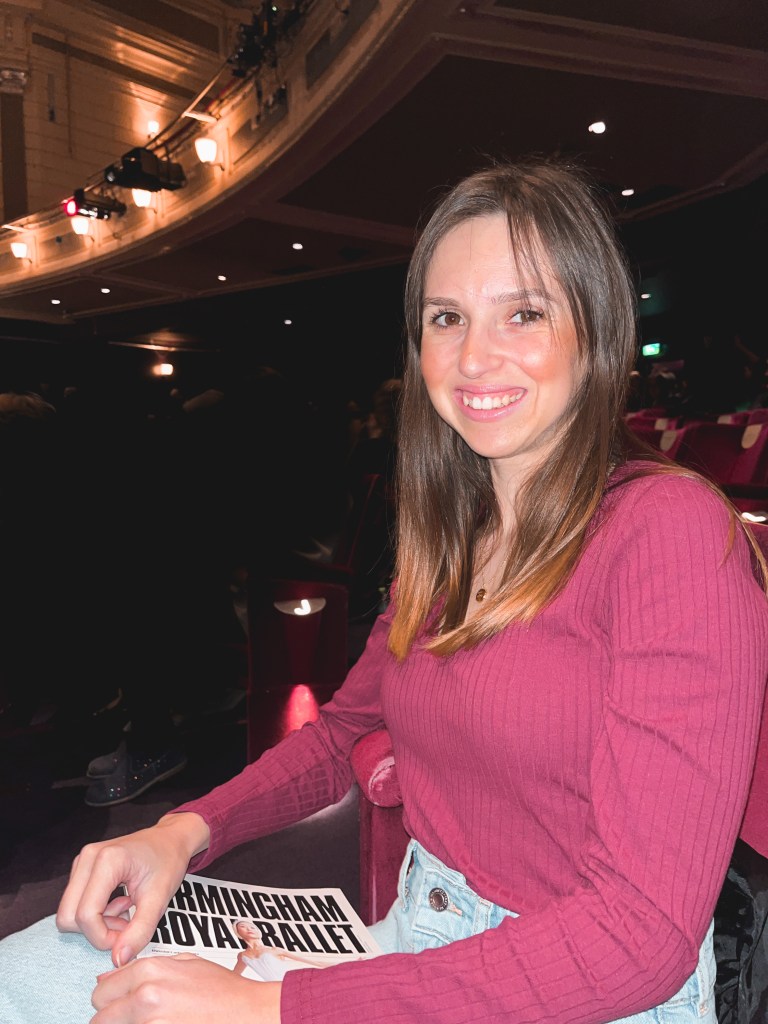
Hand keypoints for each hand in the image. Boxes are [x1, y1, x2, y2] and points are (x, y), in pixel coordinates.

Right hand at [56, 812, 209, 967]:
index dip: (103, 937)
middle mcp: (88, 858)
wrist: (170, 839)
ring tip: (126, 913)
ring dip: (96, 923)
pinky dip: (95, 914)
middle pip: (69, 916)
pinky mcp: (81, 869)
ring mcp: (81, 862)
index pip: (85, 915)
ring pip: (69, 913)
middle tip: (127, 924)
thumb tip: (118, 960)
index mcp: (107, 860)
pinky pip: (75, 904)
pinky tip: (120, 904)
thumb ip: (140, 930)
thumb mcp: (160, 899)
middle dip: (97, 931)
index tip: (127, 936)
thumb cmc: (168, 862)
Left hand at [91, 954, 281, 1022]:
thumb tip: (107, 979)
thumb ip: (143, 969)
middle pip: (100, 1016)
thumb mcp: (186, 963)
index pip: (101, 990)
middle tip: (136, 1018)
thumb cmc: (222, 990)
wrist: (248, 1014)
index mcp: (150, 970)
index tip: (120, 1006)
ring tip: (156, 1020)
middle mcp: (145, 996)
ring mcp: (150, 1023)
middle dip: (113, 1019)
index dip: (111, 1000)